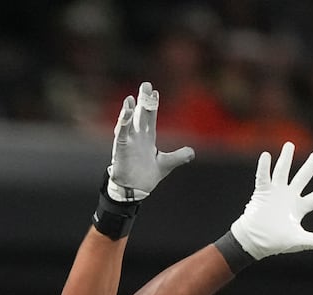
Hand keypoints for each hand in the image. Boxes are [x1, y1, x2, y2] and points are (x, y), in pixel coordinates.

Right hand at [107, 82, 194, 202]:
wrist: (134, 190)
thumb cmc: (147, 176)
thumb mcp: (166, 164)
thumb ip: (179, 156)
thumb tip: (192, 152)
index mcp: (147, 138)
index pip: (150, 118)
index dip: (153, 105)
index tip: (154, 92)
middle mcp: (137, 137)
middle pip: (140, 115)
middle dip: (143, 100)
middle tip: (146, 85)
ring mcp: (128, 142)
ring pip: (128, 122)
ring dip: (129, 110)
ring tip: (131, 98)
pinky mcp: (121, 149)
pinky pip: (121, 134)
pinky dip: (123, 123)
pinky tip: (126, 112)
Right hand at [229, 143, 312, 259]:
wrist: (254, 241)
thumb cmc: (276, 242)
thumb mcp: (299, 241)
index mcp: (299, 209)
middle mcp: (289, 197)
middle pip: (302, 178)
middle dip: (310, 167)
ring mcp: (275, 193)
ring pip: (282, 172)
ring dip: (285, 158)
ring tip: (290, 145)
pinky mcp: (262, 192)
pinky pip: (263, 176)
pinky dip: (264, 167)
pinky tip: (266, 155)